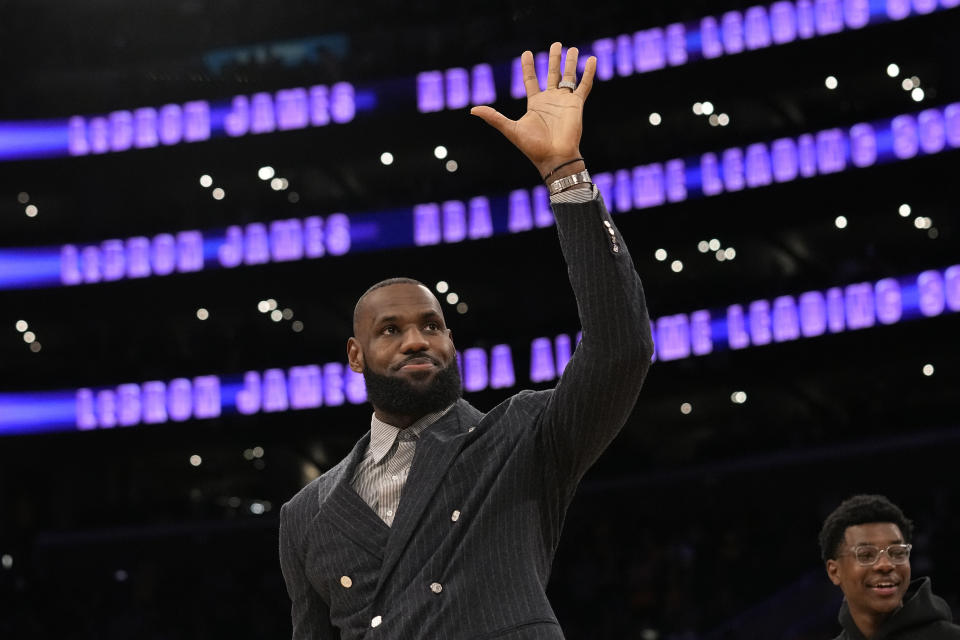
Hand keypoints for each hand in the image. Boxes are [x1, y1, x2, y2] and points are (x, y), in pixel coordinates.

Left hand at [471, 41, 596, 178]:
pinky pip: (584, 85)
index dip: (528, 66)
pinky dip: (588, 73)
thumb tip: (473, 110)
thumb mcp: (510, 129)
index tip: (526, 53)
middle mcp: (550, 100)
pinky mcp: (576, 104)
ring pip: (568, 77)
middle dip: (553, 59)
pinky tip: (592, 59)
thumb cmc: (533, 147)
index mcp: (535, 104)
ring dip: (570, 63)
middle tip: (556, 44)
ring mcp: (564, 101)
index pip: (530, 79)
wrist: (554, 158)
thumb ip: (494, 117)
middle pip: (552, 74)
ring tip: (571, 48)